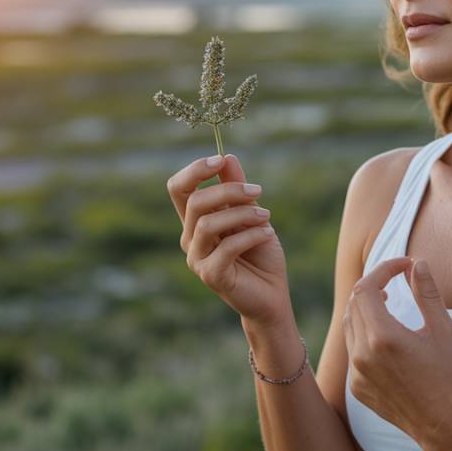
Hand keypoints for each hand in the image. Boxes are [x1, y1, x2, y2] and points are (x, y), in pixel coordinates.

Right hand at [166, 153, 291, 329]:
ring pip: (208, 224)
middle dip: (229, 190)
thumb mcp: (252, 213)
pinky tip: (269, 233)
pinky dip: (251, 235)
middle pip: (195, 202)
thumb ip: (237, 189)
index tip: (220, 160)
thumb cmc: (260, 252)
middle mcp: (190, 238)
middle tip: (258, 190)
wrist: (272, 293)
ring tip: (266, 216)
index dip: (194, 171)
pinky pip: (227, 247)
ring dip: (242, 213)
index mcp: (196, 221)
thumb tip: (227, 157)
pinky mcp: (211, 276)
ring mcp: (197, 259)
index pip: (178, 189)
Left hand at [343, 256, 451, 442]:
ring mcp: (356, 373)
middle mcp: (362, 354)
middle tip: (395, 280)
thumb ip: (426, 292)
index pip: (367, 288)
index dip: (383, 269)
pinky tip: (386, 336)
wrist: (442, 422)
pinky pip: (352, 350)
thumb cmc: (447, 374)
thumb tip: (417, 264)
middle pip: (354, 303)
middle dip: (374, 285)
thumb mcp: (442, 328)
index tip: (403, 265)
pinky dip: (364, 333)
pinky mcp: (356, 387)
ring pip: (350, 325)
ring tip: (388, 301)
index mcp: (383, 336)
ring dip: (366, 308)